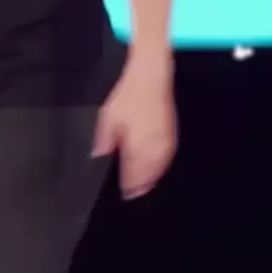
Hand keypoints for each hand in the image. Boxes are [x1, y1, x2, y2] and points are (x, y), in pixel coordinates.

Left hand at [91, 56, 177, 199]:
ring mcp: (165, 146)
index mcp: (137, 151)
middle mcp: (154, 153)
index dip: (126, 191)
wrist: (151, 78)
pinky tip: (151, 166)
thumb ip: (103, 141)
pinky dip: (158, 168)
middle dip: (138, 188)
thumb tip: (98, 157)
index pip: (132, 183)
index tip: (121, 194)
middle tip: (129, 192)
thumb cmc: (129, 97)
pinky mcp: (172, 138)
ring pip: (158, 174)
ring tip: (139, 183)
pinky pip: (165, 162)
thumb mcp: (108, 118)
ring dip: (148, 179)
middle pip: (148, 183)